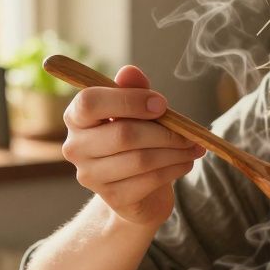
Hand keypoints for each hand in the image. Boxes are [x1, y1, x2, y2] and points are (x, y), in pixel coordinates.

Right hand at [62, 65, 205, 226]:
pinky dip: (175, 169)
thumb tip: (130, 71)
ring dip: (175, 151)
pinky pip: (150, 180)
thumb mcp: (136, 112)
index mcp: (76, 117)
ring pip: (141, 159)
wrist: (138, 191)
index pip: (90, 102)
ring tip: (193, 147)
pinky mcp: (112, 198)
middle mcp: (75, 147)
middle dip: (164, 132)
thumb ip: (133, 90)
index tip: (162, 104)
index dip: (129, 100)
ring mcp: (90, 176)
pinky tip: (185, 163)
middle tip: (190, 132)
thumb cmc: (135, 141)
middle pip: (123, 134)